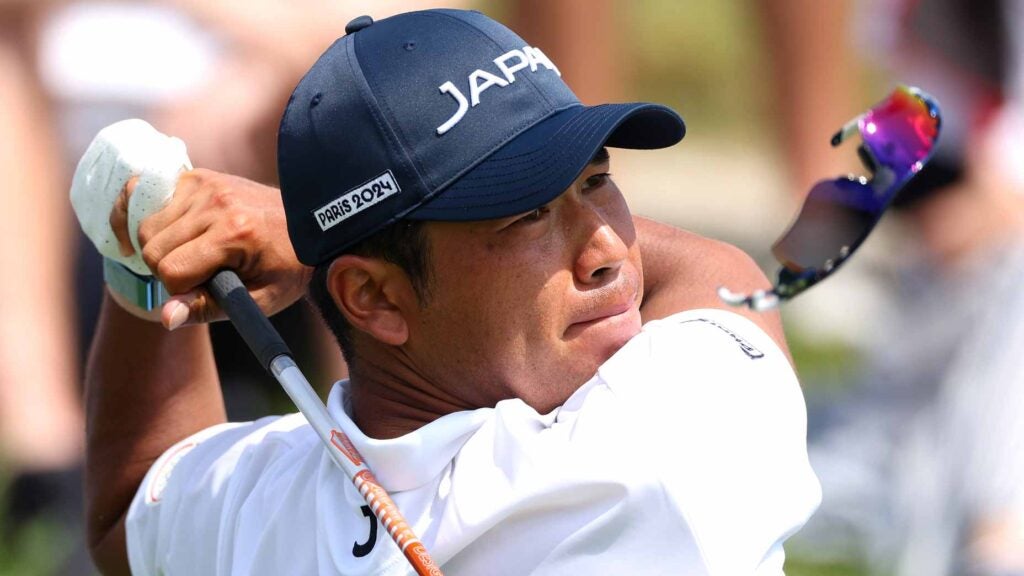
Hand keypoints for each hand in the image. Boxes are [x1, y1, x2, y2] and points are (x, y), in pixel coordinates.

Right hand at [109, 168, 310, 328]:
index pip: (172, 271)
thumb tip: (165, 318)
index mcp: (235, 233)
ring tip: (194, 253)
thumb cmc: (286, 267)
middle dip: (168, 270)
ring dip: (161, 247)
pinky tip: (161, 233)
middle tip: (199, 273)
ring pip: (146, 227)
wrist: (309, 225)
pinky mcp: (195, 175)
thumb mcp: (258, 298)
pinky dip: (150, 219)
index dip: (182, 291)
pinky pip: (146, 198)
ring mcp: (204, 183)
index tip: (207, 289)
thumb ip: (208, 308)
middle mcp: (216, 202)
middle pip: (151, 248)